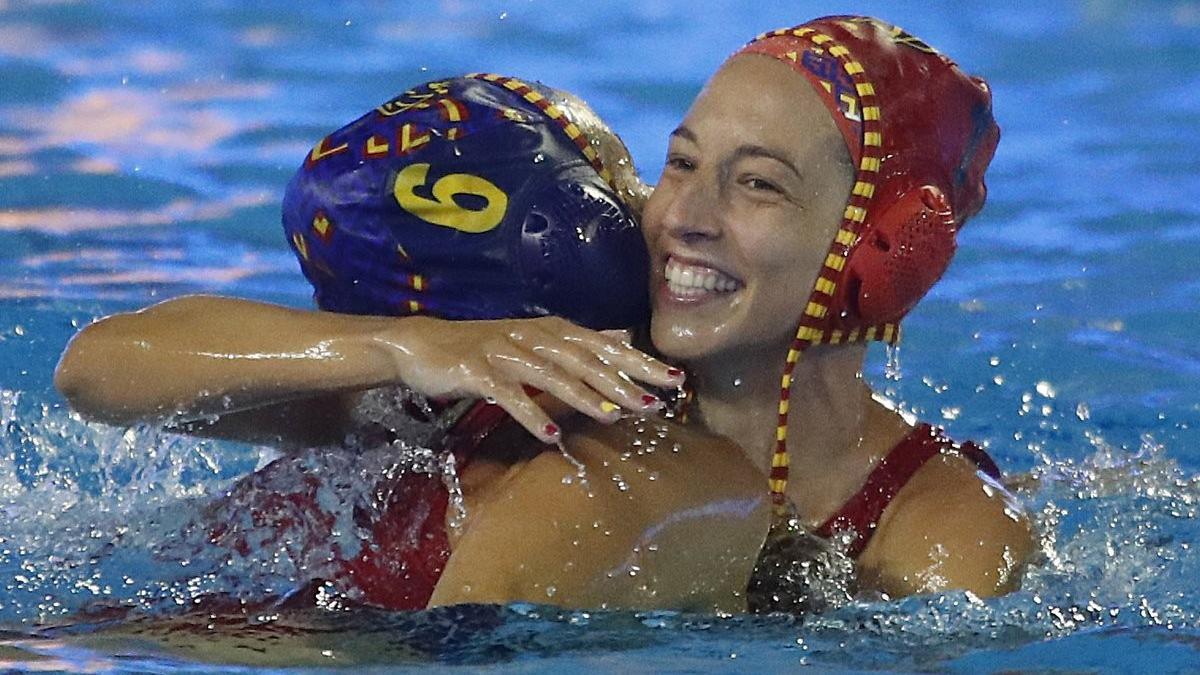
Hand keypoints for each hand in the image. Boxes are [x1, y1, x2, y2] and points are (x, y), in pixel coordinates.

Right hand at [375, 316, 683, 442]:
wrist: (421, 345)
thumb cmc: (482, 347)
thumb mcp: (533, 340)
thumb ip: (576, 343)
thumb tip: (623, 337)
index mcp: (550, 329)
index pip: (604, 346)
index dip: (640, 362)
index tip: (674, 380)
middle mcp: (532, 335)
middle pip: (586, 359)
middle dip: (623, 381)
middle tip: (656, 403)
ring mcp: (505, 351)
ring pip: (552, 375)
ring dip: (585, 396)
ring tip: (614, 416)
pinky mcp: (478, 371)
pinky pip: (509, 395)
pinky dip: (531, 414)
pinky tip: (550, 435)